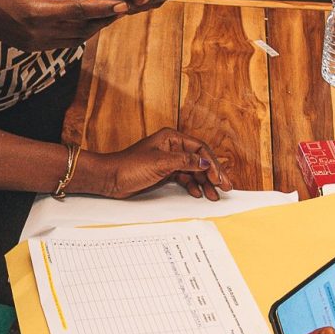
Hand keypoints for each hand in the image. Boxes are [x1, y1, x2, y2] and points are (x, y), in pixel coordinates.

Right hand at [0, 0, 125, 51]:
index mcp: (35, 12)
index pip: (78, 11)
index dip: (103, 8)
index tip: (122, 4)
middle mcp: (36, 32)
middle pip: (80, 29)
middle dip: (103, 19)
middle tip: (121, 8)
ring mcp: (33, 43)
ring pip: (73, 40)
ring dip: (92, 28)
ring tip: (107, 16)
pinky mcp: (30, 47)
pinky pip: (61, 42)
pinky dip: (76, 33)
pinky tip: (84, 23)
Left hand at [76, 128, 231, 200]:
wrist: (109, 178)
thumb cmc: (129, 167)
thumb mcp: (160, 163)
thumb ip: (185, 162)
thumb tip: (206, 162)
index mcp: (171, 138)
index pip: (200, 149)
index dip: (212, 164)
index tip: (219, 179)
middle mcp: (172, 147)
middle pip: (199, 159)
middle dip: (213, 174)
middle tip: (225, 187)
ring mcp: (168, 160)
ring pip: (193, 170)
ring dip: (204, 182)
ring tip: (213, 195)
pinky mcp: (163, 172)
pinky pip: (184, 177)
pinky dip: (192, 185)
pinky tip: (197, 193)